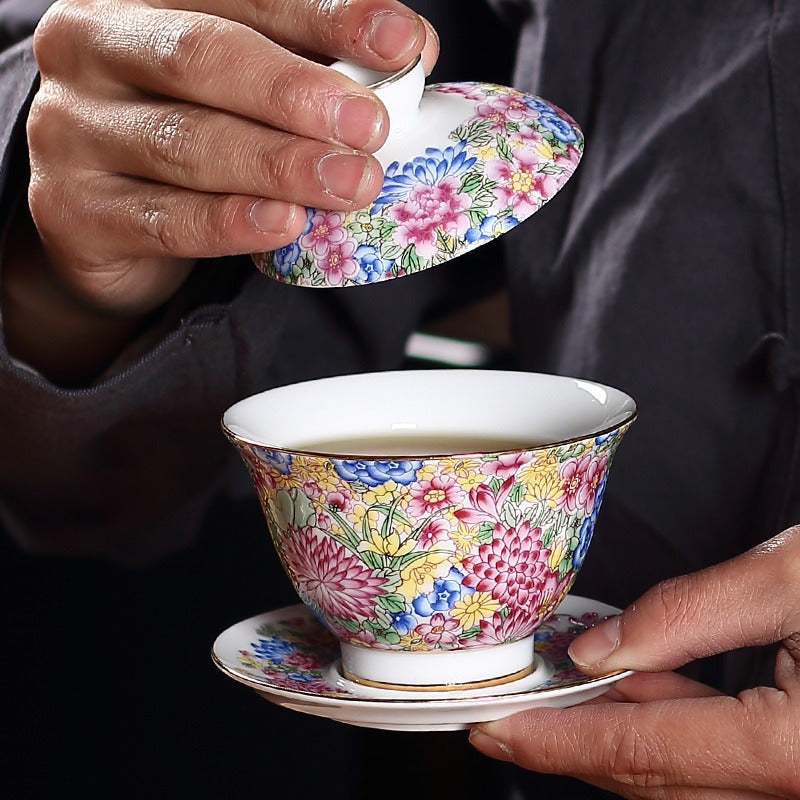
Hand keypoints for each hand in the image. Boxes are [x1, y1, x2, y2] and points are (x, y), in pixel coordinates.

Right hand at [3, 0, 437, 381]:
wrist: (105, 222)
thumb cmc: (188, 136)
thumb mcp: (245, 90)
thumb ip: (312, 67)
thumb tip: (411, 55)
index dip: (325, 15)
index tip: (401, 43)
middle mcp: (92, 48)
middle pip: (201, 57)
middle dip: (296, 92)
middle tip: (370, 124)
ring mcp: (71, 131)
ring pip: (186, 144)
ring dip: (279, 164)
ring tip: (350, 182)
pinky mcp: (73, 211)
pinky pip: (163, 220)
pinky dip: (230, 222)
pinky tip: (284, 223)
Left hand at [468, 526, 799, 798]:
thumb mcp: (790, 579)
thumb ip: (685, 616)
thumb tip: (598, 649)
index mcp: (794, 753)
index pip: (636, 748)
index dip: (555, 738)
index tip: (492, 729)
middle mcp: (796, 787)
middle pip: (650, 773)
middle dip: (568, 743)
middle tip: (501, 716)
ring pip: (679, 773)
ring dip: (608, 733)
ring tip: (551, 694)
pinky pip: (714, 758)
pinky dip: (659, 724)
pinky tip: (628, 688)